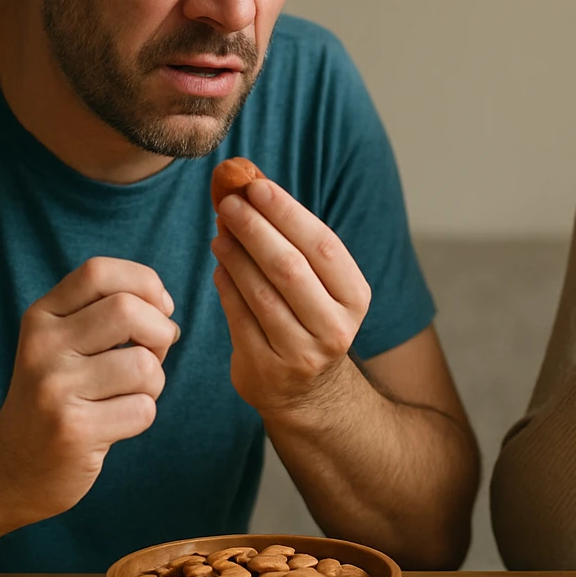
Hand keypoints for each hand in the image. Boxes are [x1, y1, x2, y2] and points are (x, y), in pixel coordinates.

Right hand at [0, 258, 177, 523]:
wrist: (9, 467)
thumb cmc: (59, 396)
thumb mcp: (66, 343)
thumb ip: (107, 313)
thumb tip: (165, 307)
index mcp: (41, 317)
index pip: (98, 271)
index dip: (144, 284)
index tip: (157, 310)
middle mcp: (42, 346)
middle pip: (128, 310)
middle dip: (160, 333)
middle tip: (152, 356)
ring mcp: (54, 388)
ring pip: (144, 365)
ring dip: (154, 383)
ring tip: (127, 395)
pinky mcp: (73, 430)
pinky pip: (143, 410)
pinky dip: (142, 416)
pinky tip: (113, 424)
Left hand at [211, 178, 370, 415]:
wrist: (310, 392)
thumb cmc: (310, 318)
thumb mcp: (320, 284)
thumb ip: (295, 241)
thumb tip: (251, 184)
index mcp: (355, 298)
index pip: (323, 246)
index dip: (288, 213)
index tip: (257, 185)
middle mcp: (334, 327)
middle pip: (290, 268)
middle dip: (256, 229)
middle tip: (229, 202)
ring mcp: (301, 352)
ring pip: (261, 292)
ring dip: (236, 255)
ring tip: (220, 232)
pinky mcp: (266, 369)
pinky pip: (239, 317)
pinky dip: (227, 285)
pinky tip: (220, 266)